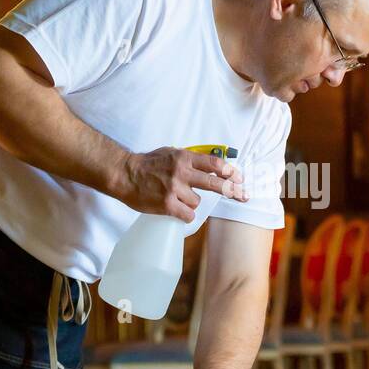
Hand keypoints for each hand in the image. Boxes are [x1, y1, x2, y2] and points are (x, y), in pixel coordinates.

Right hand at [117, 147, 247, 221]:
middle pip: (215, 183)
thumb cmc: (148, 164)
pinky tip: (175, 209)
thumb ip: (190, 159)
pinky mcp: (167, 204)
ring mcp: (174, 189)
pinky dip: (184, 214)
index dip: (230, 171)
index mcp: (184, 158)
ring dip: (190, 202)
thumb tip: (213, 163)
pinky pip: (187, 214)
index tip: (239, 178)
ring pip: (197, 201)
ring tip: (175, 196)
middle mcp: (181, 172)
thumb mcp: (171, 153)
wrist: (125, 174)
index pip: (214, 163)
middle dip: (231, 190)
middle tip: (243, 195)